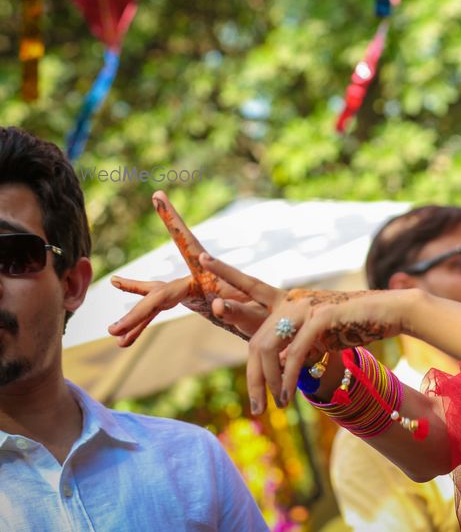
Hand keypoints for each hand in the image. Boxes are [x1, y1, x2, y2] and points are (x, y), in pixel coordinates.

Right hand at [108, 190, 263, 344]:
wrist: (271, 322)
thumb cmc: (266, 315)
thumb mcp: (255, 314)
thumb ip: (237, 309)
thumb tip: (215, 305)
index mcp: (212, 273)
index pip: (189, 245)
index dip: (174, 222)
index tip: (160, 197)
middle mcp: (196, 277)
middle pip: (161, 288)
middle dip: (137, 294)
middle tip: (112, 286)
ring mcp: (189, 289)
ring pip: (154, 299)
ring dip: (135, 316)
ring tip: (113, 331)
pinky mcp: (187, 299)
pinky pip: (159, 311)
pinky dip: (143, 325)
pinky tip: (125, 340)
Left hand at [199, 251, 410, 412]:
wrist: (389, 312)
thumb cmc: (357, 325)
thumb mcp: (321, 336)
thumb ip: (297, 345)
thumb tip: (281, 366)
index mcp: (289, 299)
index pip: (250, 285)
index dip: (226, 272)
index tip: (202, 256)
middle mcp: (292, 298)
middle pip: (256, 338)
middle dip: (252, 377)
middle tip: (256, 408)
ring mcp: (305, 306)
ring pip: (269, 347)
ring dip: (269, 382)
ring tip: (276, 406)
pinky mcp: (320, 317)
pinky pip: (293, 352)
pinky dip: (288, 377)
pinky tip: (288, 393)